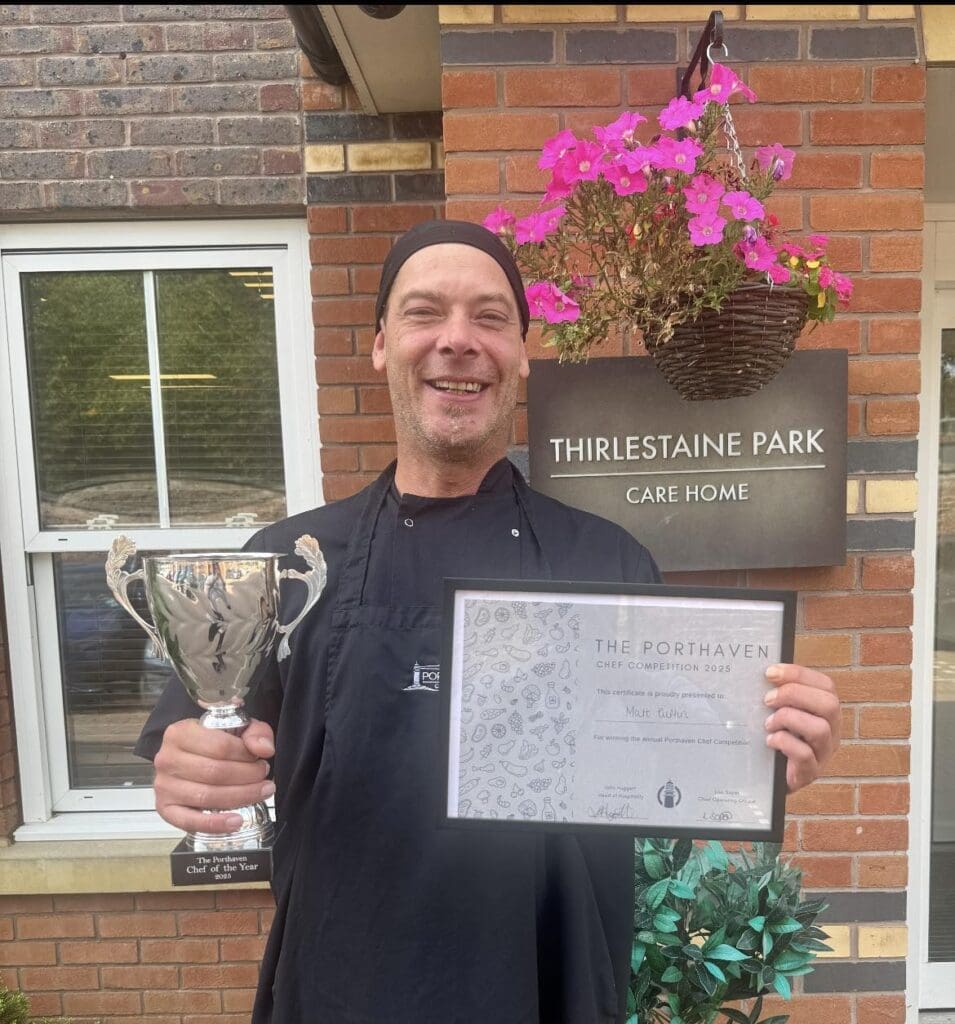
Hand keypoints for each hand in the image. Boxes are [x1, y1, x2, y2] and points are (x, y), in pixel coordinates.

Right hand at [153, 718, 275, 833]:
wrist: (189, 757)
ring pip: (206, 796)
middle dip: (248, 776)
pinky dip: (215, 824)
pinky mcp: (166, 809)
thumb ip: (255, 733)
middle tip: (263, 776)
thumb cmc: (213, 742)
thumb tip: (264, 749)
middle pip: (214, 772)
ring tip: (260, 792)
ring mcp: (164, 786)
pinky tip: (236, 821)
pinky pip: (190, 821)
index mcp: (180, 733)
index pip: (220, 746)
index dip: (246, 755)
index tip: (261, 758)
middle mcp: (167, 759)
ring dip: (240, 796)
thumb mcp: (237, 728)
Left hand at [763, 664, 839, 792]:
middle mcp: (831, 731)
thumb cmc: (774, 739)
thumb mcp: (779, 712)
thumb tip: (764, 672)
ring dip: (789, 719)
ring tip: (768, 723)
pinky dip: (784, 743)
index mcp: (825, 712)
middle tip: (767, 699)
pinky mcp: (810, 773)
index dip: (799, 674)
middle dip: (795, 694)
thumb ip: (778, 694)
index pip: (825, 686)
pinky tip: (769, 741)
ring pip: (820, 729)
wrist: (768, 778)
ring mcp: (823, 754)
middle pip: (830, 704)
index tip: (770, 672)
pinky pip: (805, 755)